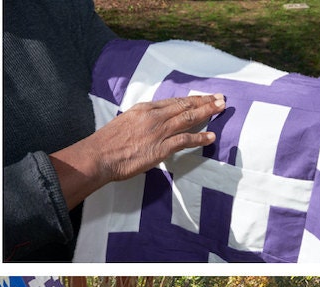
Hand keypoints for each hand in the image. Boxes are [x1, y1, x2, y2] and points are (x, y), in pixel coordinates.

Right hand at [50, 94, 224, 209]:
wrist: (99, 155)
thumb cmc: (106, 144)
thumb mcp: (122, 125)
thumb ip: (137, 124)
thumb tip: (144, 129)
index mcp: (144, 109)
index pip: (172, 102)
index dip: (189, 100)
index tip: (200, 98)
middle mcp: (154, 117)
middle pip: (184, 106)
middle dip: (204, 101)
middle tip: (220, 98)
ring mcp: (159, 131)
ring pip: (188, 118)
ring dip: (207, 112)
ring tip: (220, 109)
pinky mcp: (161, 148)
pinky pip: (185, 140)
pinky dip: (200, 137)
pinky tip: (210, 136)